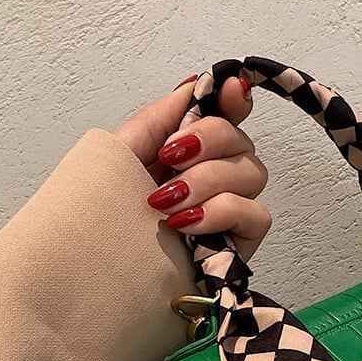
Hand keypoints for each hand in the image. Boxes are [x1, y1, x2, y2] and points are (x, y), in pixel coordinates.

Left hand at [115, 74, 270, 257]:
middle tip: (168, 160)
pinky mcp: (243, 241)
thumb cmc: (110, 221)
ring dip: (206, 181)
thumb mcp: (122, 155)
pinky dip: (220, 211)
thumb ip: (160, 118)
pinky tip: (186, 224)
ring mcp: (234, 207)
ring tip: (166, 202)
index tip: (229, 91)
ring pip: (252, 172)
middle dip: (205, 141)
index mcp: (190, 150)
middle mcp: (217, 175)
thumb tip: (195, 86)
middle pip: (241, 138)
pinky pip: (256, 213)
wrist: (106, 274)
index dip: (236, 99)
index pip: (229, 114)